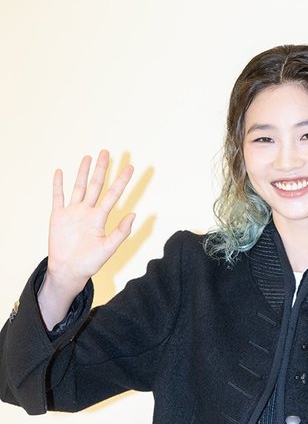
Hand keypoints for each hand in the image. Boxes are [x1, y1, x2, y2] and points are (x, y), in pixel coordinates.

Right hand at [38, 150, 135, 329]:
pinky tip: (59, 172)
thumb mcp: (109, 248)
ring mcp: (72, 213)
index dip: (121, 181)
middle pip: (95, 186)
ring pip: (78, 187)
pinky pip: (58, 197)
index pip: (113, 195)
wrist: (69, 271)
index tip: (130, 167)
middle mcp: (87, 212)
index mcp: (99, 218)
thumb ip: (121, 232)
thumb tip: (134, 214)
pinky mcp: (58, 216)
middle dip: (101, 170)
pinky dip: (58, 185)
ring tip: (87, 157)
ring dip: (82, 172)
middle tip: (106, 152)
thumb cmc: (90, 263)